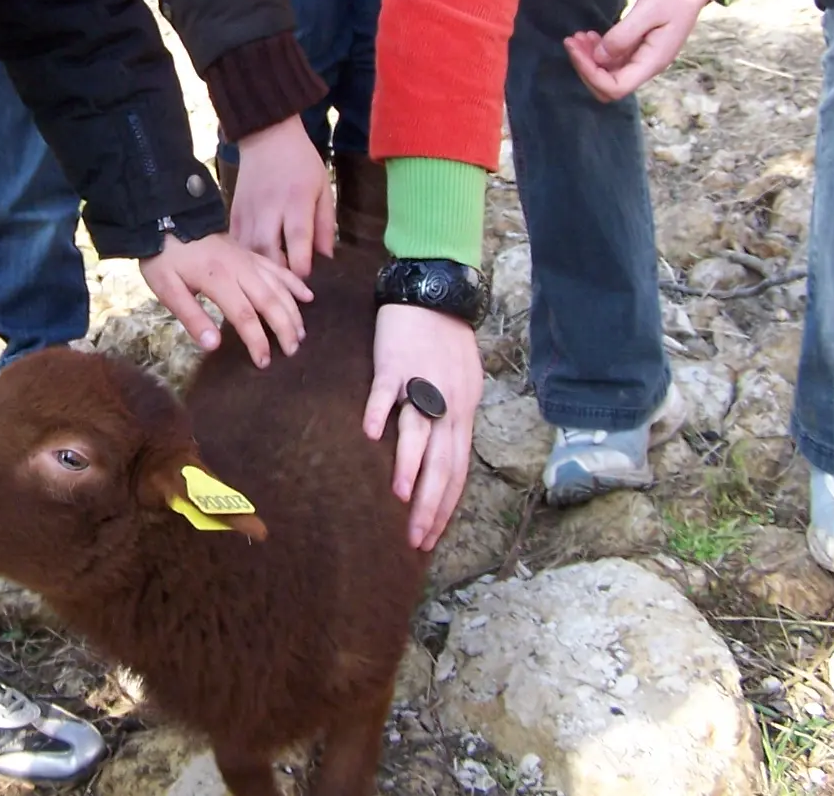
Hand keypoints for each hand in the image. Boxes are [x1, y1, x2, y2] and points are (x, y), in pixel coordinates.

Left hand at [140, 233, 312, 367]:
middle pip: (270, 301)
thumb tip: (214, 345)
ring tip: (301, 333)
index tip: (264, 362)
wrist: (170, 219)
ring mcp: (248, 259)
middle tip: (292, 352)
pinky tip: (307, 295)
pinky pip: (278, 268)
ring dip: (293, 310)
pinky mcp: (250, 253)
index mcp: (219, 279)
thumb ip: (191, 317)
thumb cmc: (165, 258)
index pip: (244, 316)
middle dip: (284, 328)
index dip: (257, 340)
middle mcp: (240, 269)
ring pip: (279, 285)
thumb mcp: (167, 289)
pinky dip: (294, 282)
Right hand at [230, 116, 334, 278]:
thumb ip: (325, 224)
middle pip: (268, 247)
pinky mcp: (233, 210)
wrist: (266, 136)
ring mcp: (248, 209)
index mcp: (297, 199)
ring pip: (248, 248)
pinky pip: (234, 241)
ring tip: (268, 286)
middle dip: (277, 273)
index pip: (298, 236)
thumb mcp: (324, 188)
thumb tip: (326, 257)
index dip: (300, 263)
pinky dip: (241, 259)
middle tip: (287, 292)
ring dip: (257, 270)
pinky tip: (248, 272)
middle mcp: (270, 206)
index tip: (305, 284)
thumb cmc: (301, 164)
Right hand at [363, 304, 483, 549]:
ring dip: (410, 467)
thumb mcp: (464, 384)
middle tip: (417, 537)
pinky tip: (369, 434)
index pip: (458, 470)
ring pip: (417, 432)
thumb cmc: (447, 340)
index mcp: (463, 412)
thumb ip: (455, 417)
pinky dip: (379, 412)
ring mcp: (420, 384)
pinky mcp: (394, 365)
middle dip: (430, 505)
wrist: (434, 296)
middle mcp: (446, 404)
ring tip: (401, 499)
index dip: (446, 506)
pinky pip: (385, 392)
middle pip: (441, 462)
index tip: (432, 536)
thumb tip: (449, 450)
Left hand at [563, 0, 713, 101]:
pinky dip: (597, 50)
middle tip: (572, 40)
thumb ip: (623, 36)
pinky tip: (589, 35)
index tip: (576, 48)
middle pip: (608, 85)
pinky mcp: (639, 46)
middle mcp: (647, 64)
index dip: (591, 73)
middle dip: (586, 67)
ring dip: (589, 58)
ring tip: (577, 36)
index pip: (615, 88)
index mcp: (653, 61)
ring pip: (608, 72)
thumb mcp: (648, 10)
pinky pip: (613, 58)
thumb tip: (600, 58)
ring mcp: (643, 56)